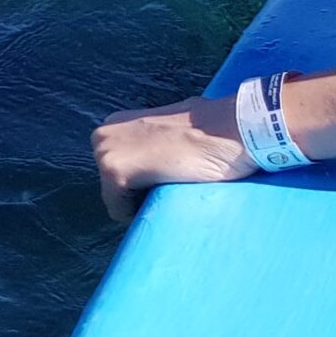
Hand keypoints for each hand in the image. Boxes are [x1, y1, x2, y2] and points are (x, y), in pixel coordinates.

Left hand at [91, 95, 253, 222]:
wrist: (234, 127)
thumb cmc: (213, 131)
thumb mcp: (172, 131)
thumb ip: (153, 142)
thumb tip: (155, 161)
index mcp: (116, 124)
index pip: (118, 171)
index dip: (144, 182)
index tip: (171, 173)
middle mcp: (102, 136)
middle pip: (114, 186)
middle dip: (140, 191)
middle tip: (175, 178)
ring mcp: (105, 153)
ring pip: (117, 199)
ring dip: (144, 199)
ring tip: (173, 181)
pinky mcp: (114, 171)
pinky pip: (120, 211)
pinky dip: (142, 212)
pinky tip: (167, 190)